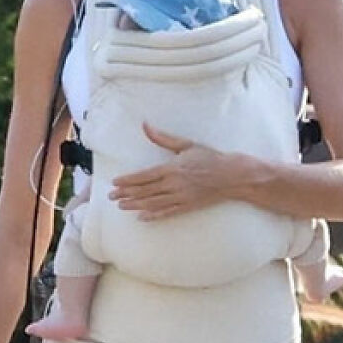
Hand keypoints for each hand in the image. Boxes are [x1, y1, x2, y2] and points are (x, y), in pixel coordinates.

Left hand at [108, 123, 255, 220]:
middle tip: (111, 197)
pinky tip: (142, 217)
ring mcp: (180, 197)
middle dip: (126, 194)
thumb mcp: (186, 144)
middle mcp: (173, 184)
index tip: (114, 183)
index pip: (143, 176)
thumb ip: (163, 138)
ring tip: (121, 206)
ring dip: (135, 205)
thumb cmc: (209, 157)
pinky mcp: (188, 206)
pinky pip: (167, 212)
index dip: (127, 180)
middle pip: (144, 191)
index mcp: (171, 168)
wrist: (232, 175)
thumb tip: (145, 125)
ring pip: (153, 203)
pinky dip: (154, 216)